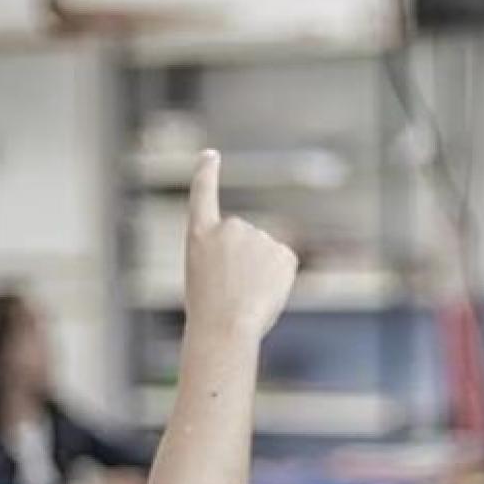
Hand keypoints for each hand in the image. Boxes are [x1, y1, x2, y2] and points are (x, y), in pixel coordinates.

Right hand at [184, 150, 298, 339]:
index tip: (211, 155)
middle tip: (231, 293)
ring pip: (265, 255)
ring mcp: (257, 236)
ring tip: (245, 297)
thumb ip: (229, 260)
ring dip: (260, 274)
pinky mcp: (283, 251)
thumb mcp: (207, 280)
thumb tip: (267, 256)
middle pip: (244, 242)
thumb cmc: (210, 315)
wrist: (224, 327)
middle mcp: (230, 227)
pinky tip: (264, 294)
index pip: (203, 195)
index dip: (206, 173)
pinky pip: (283, 264)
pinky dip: (279, 280)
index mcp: (200, 235)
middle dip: (244, 264)